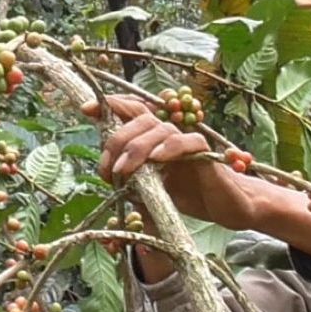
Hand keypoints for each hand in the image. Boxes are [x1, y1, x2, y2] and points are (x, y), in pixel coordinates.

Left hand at [87, 95, 261, 230]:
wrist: (224, 207)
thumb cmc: (186, 195)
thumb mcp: (149, 188)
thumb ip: (131, 177)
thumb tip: (107, 172)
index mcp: (153, 136)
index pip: (131, 109)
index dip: (110, 105)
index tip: (86, 109)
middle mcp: (169, 132)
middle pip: (139, 118)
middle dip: (117, 140)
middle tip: (108, 169)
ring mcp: (187, 140)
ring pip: (159, 129)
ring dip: (136, 148)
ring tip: (124, 171)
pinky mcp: (205, 153)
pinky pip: (186, 141)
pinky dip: (169, 148)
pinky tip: (156, 160)